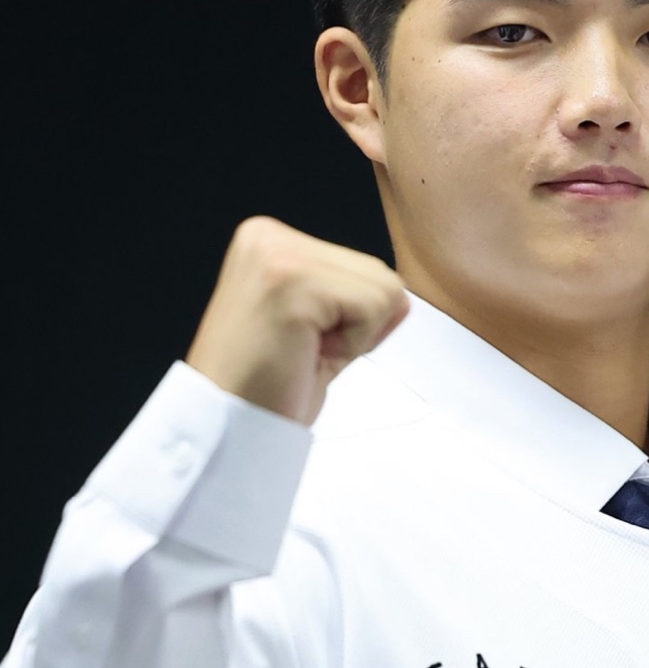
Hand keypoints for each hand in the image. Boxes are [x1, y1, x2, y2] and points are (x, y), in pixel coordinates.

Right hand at [186, 217, 408, 424]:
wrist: (228, 431)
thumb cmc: (266, 390)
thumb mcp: (317, 330)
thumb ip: (355, 303)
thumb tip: (401, 297)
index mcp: (268, 240)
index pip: (363, 267)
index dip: (350, 321)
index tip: (301, 344)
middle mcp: (267, 236)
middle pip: (379, 272)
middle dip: (356, 326)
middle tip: (301, 352)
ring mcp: (277, 254)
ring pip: (383, 288)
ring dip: (354, 337)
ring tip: (301, 352)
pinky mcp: (292, 282)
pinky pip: (373, 307)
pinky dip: (352, 345)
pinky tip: (304, 355)